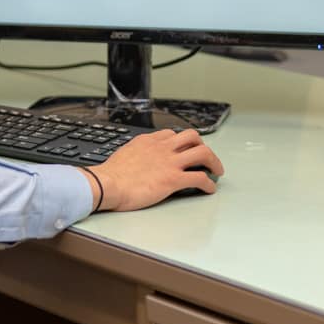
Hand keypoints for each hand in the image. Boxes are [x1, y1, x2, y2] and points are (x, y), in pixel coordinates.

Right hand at [88, 128, 223, 210]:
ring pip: (203, 153)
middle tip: (207, 158)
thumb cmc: (111, 175)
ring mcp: (170, 162)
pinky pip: (199, 178)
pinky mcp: (173, 179)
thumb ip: (136, 153)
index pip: (172, 134)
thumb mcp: (124, 154)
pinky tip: (209, 189)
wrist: (107, 183)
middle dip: (203, 147)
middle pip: (193, 137)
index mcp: (149, 141)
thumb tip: (137, 160)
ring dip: (214, 162)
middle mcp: (163, 148)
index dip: (182, 142)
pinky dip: (208, 184)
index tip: (185, 150)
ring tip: (217, 171)